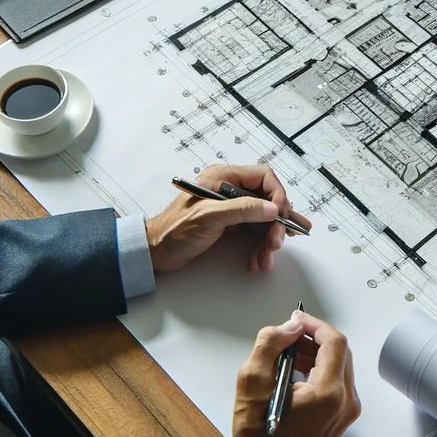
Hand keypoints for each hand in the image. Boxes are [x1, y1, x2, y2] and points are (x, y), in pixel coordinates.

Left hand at [145, 164, 311, 273]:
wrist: (156, 252)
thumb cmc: (174, 230)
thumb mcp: (209, 217)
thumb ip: (242, 210)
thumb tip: (271, 208)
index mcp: (224, 178)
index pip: (263, 177)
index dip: (277, 195)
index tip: (280, 215)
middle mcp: (231, 190)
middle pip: (268, 201)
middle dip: (274, 224)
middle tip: (276, 242)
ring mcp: (233, 208)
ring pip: (264, 220)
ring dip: (269, 239)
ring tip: (266, 257)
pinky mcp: (232, 225)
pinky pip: (255, 232)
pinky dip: (260, 246)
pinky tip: (258, 259)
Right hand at [227, 309, 360, 436]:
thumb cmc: (256, 436)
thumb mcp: (252, 381)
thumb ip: (271, 343)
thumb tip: (291, 327)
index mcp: (329, 392)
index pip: (334, 342)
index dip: (315, 325)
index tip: (296, 320)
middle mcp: (345, 403)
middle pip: (341, 354)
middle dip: (316, 339)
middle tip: (290, 337)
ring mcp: (345, 414)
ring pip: (340, 369)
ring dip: (318, 355)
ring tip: (290, 354)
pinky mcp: (339, 421)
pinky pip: (337, 386)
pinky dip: (320, 373)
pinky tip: (297, 374)